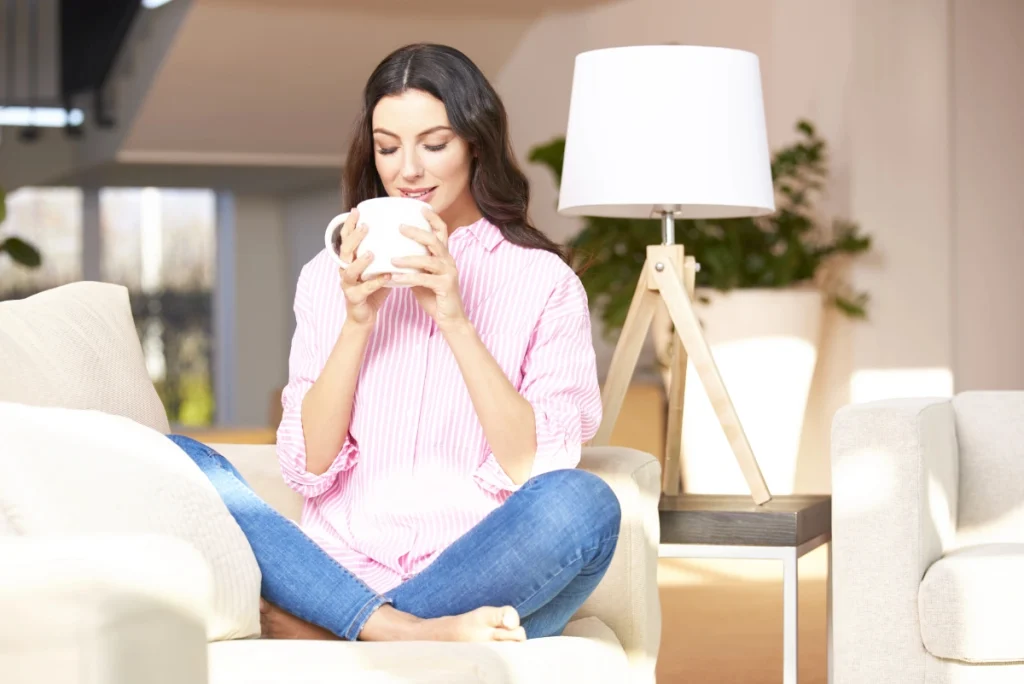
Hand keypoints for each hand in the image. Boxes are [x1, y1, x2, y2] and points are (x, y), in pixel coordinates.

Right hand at [337, 208, 390, 326]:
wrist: (364, 317)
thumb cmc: (372, 291)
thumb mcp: (377, 268)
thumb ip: (383, 254)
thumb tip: (401, 234)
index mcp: (349, 261)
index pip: (345, 239)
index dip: (348, 225)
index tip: (356, 210)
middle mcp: (345, 271)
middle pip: (344, 251)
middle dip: (354, 238)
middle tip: (365, 226)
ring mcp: (348, 285)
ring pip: (349, 271)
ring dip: (360, 261)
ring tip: (371, 252)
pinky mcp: (354, 299)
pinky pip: (364, 290)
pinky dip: (375, 283)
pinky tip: (386, 277)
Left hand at [391, 208, 466, 330]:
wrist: (450, 318)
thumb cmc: (435, 296)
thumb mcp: (422, 275)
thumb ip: (413, 263)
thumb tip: (392, 253)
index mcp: (444, 256)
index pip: (442, 231)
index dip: (432, 218)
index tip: (420, 208)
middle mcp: (449, 261)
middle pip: (434, 240)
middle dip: (417, 232)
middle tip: (399, 227)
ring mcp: (449, 273)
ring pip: (429, 260)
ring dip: (409, 258)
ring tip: (392, 259)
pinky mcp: (445, 287)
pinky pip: (425, 280)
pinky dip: (408, 278)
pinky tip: (395, 278)